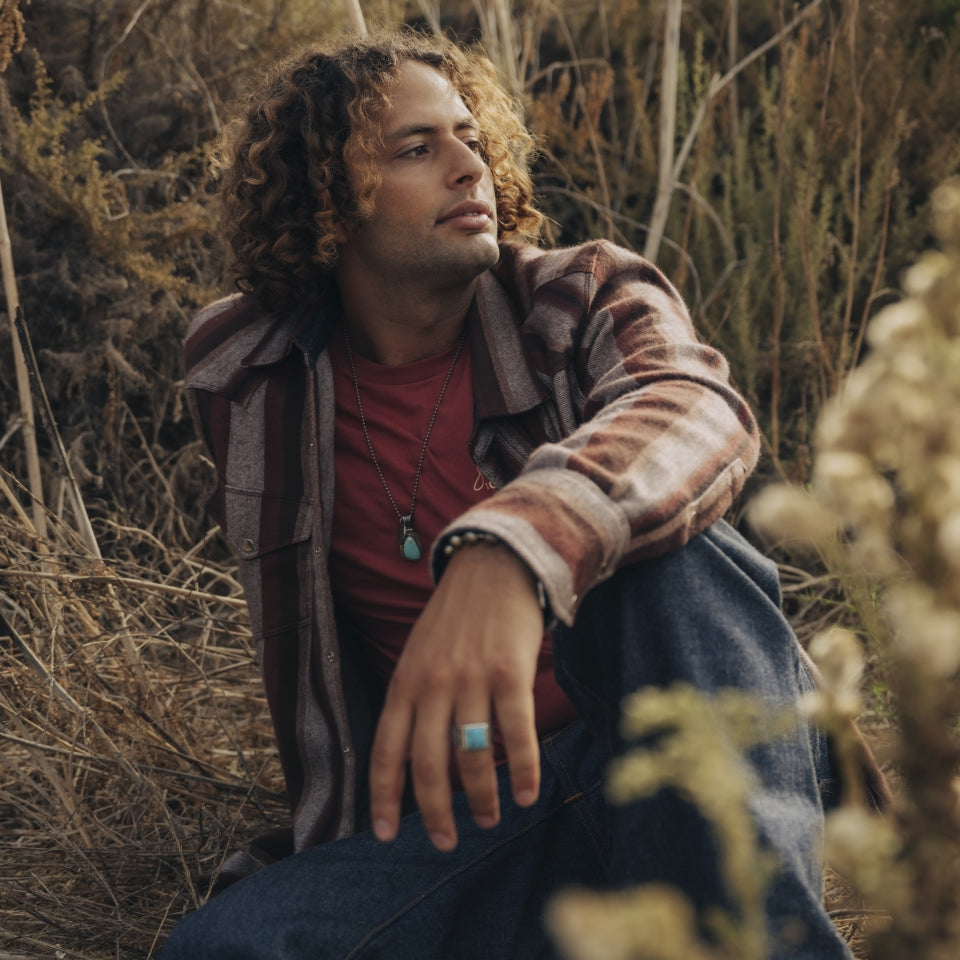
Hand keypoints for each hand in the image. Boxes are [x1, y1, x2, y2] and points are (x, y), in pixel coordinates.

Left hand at [369, 542, 544, 850]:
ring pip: (471, 756)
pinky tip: (526, 795)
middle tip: (445, 842)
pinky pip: (515, 733)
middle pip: (428, 764)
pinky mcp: (508, 672)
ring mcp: (471, 678)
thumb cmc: (457, 617)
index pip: (386, 751)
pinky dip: (522, 770)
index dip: (384, 798)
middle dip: (436, 812)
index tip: (386, 835)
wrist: (494, 565)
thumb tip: (423, 758)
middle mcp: (433, 684)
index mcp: (405, 681)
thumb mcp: (421, 653)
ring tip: (490, 819)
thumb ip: (417, 699)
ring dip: (481, 797)